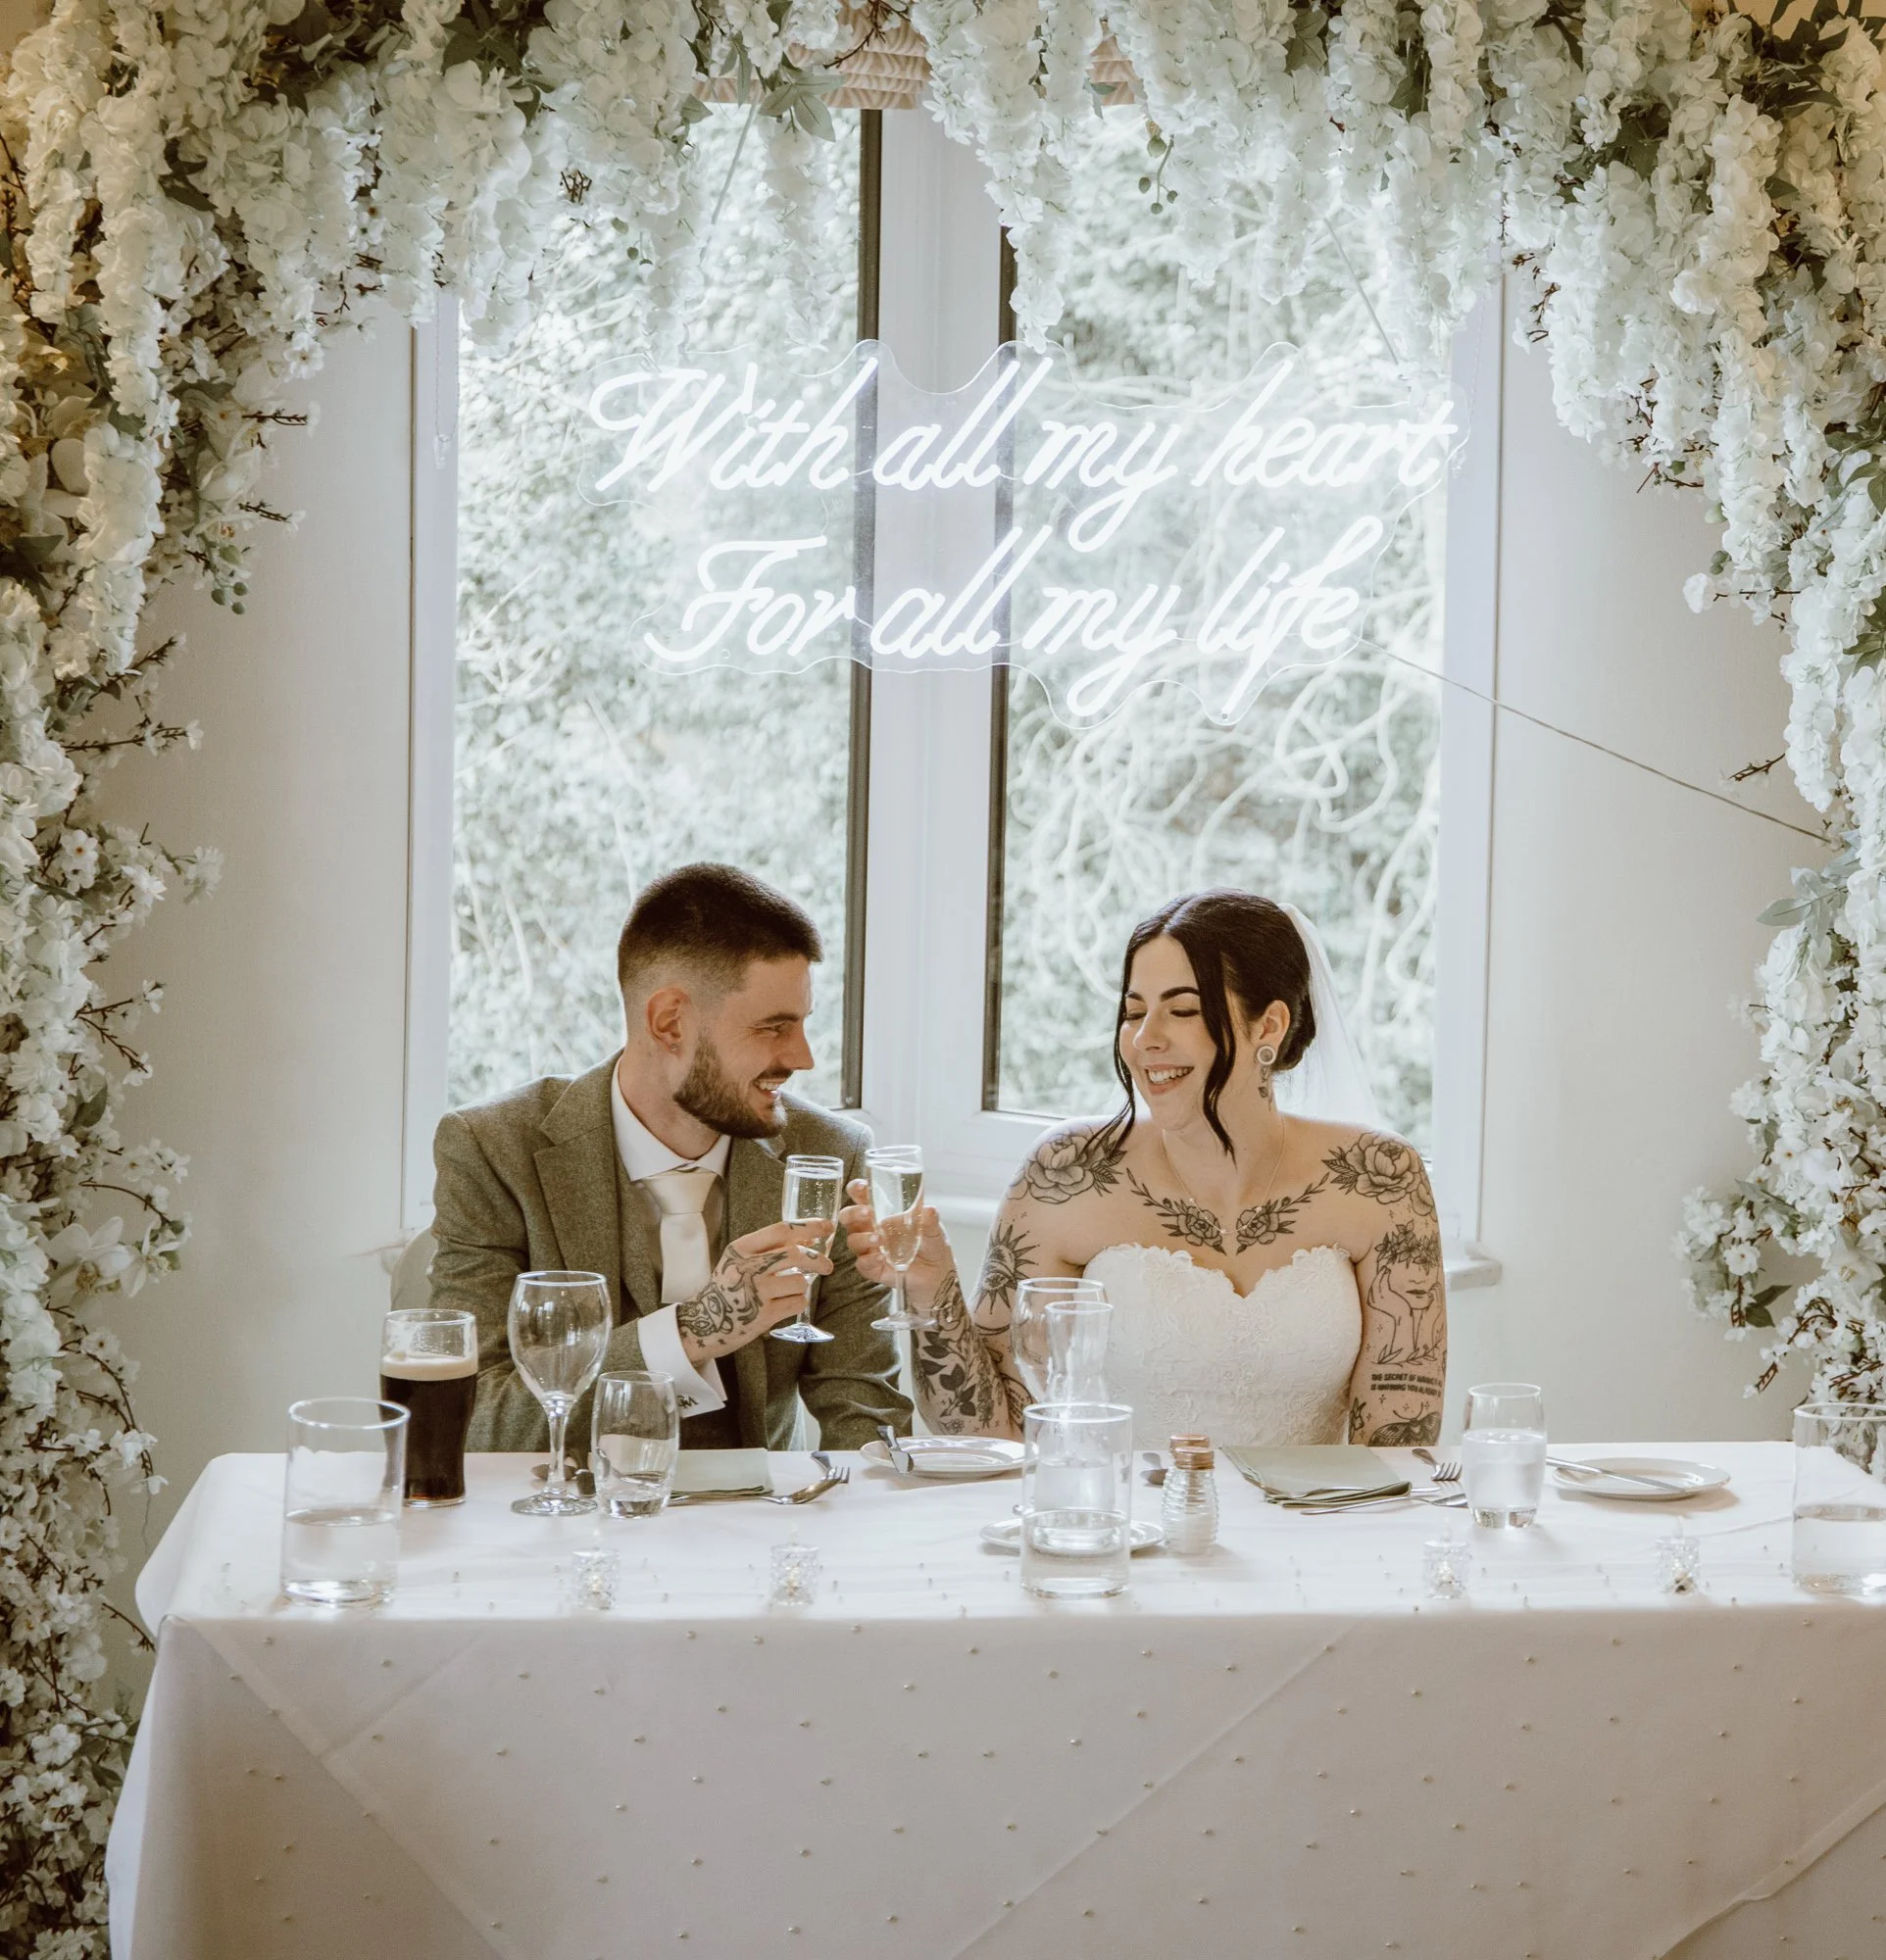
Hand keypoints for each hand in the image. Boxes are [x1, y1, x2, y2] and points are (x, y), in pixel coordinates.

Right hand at [673, 1221, 833, 1360]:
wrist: (704, 1322)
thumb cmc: (728, 1287)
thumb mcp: (740, 1260)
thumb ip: (769, 1248)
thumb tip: (809, 1240)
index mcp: (741, 1249)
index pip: (781, 1230)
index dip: (808, 1227)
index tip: (827, 1227)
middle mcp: (747, 1268)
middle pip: (795, 1255)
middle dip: (818, 1260)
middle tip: (828, 1266)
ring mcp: (755, 1292)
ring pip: (799, 1282)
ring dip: (801, 1286)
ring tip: (787, 1291)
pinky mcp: (763, 1315)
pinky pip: (796, 1302)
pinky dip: (797, 1302)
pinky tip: (784, 1304)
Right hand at [839, 1180, 955, 1306]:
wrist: (937, 1274)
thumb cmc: (931, 1244)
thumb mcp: (933, 1229)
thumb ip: (929, 1219)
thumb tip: (928, 1209)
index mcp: (881, 1213)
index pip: (861, 1197)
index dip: (856, 1189)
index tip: (862, 1186)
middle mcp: (871, 1229)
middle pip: (848, 1218)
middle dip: (853, 1213)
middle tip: (867, 1212)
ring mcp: (870, 1249)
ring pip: (853, 1241)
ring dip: (862, 1237)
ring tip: (879, 1238)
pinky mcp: (874, 1268)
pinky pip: (863, 1264)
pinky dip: (869, 1260)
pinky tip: (880, 1257)